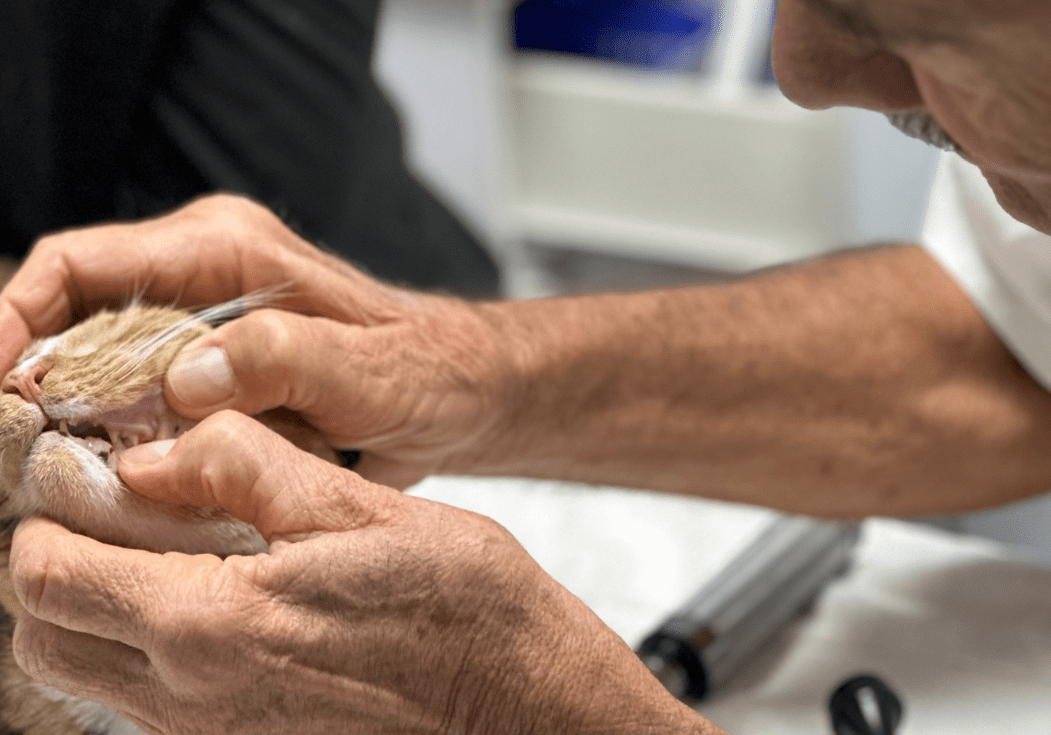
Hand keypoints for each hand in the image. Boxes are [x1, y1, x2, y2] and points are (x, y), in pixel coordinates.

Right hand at [0, 194, 515, 487]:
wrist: (455, 396)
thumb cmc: (426, 373)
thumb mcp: (370, 369)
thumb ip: (289, 360)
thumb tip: (187, 377)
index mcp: (224, 249)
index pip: (80, 263)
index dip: (12, 314)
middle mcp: (195, 278)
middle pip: (65, 315)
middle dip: (21, 378)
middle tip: (7, 448)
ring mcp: (196, 329)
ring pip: (87, 365)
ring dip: (57, 419)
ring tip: (38, 477)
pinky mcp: (205, 375)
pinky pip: (128, 403)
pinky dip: (105, 442)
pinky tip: (102, 488)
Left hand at [8, 412, 719, 734]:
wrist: (520, 700)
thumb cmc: (460, 602)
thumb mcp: (358, 508)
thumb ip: (244, 468)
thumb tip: (156, 450)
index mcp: (213, 622)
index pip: (47, 575)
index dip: (50, 513)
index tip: (91, 474)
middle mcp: (193, 695)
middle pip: (41, 634)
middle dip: (53, 563)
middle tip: (114, 511)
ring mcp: (213, 732)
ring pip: (83, 673)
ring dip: (92, 607)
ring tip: (159, 549)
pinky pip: (143, 699)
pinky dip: (140, 644)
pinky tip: (209, 594)